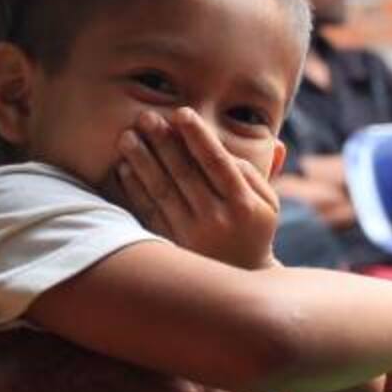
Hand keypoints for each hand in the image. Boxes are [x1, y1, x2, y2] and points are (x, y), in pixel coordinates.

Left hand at [116, 108, 277, 268]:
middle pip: (184, 173)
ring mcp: (191, 234)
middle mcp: (217, 220)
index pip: (217, 163)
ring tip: (127, 137)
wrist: (238, 279)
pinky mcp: (171, 244)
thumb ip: (258, 171)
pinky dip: (135, 189)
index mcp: (243, 205)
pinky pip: (149, 212)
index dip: (198, 136)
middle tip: (146, 116)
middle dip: (163, 142)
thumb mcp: (268, 204)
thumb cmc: (252, 230)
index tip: (181, 112)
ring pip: (162, 191)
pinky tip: (124, 167)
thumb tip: (243, 146)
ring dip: (142, 161)